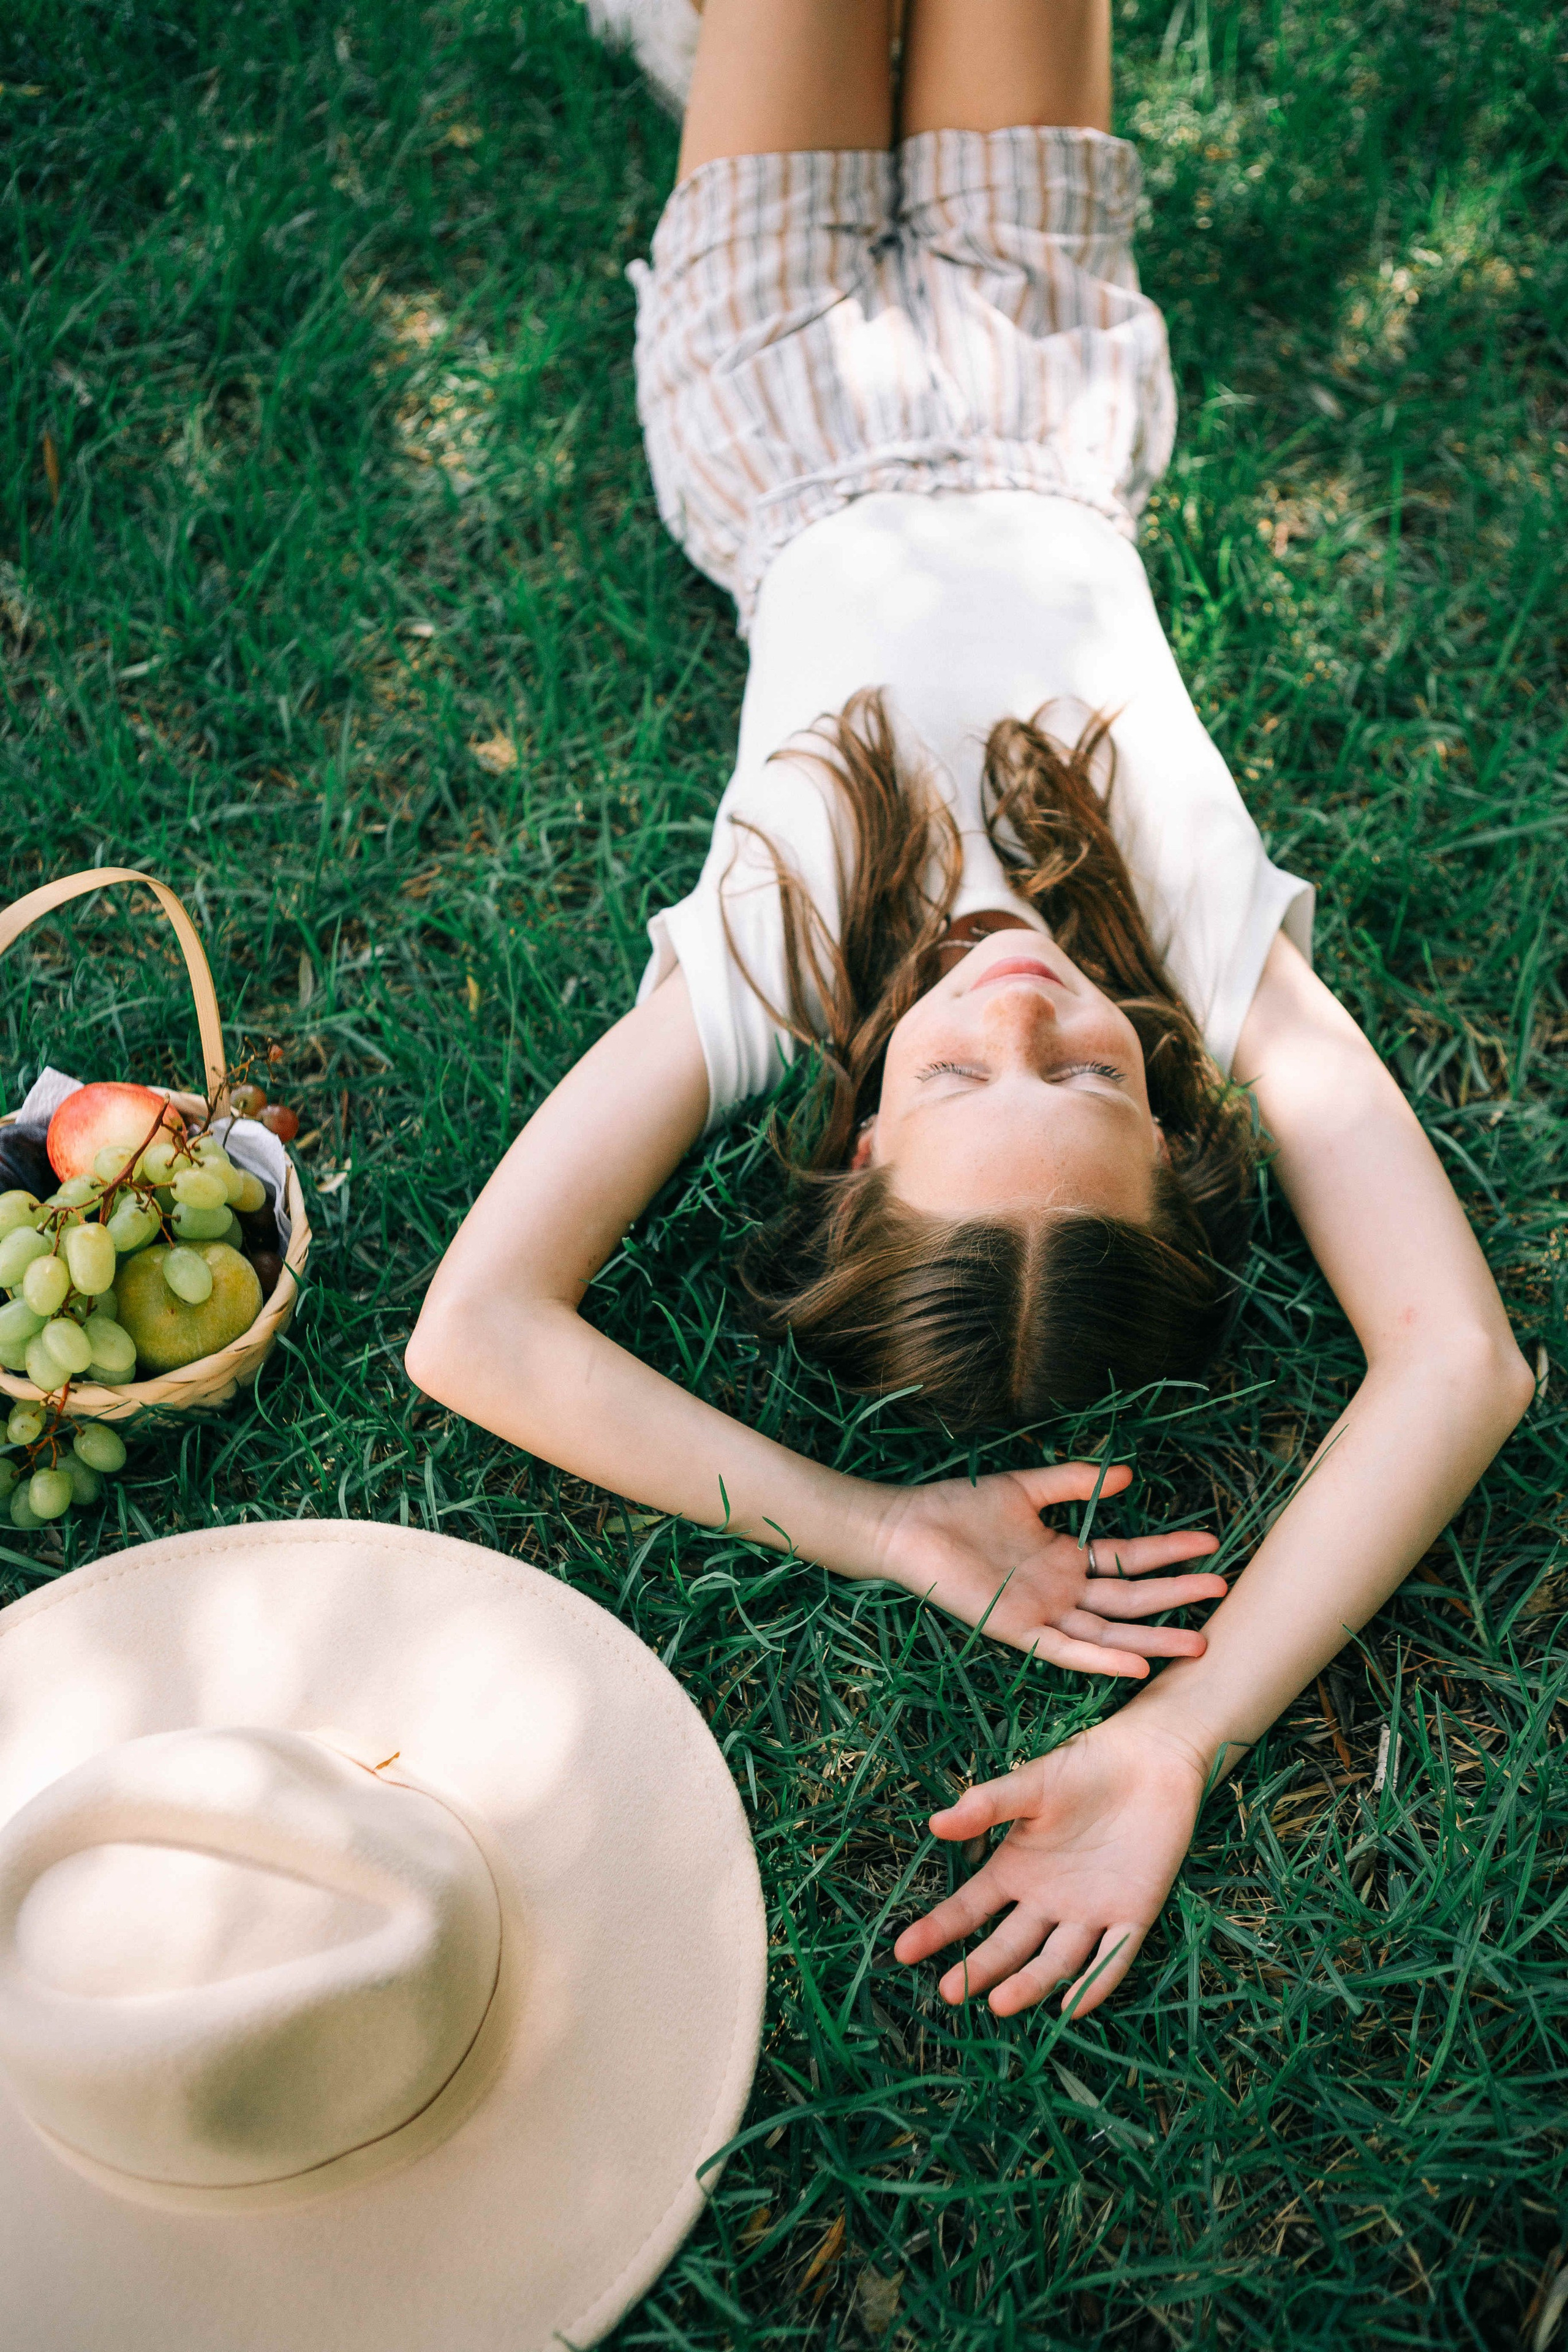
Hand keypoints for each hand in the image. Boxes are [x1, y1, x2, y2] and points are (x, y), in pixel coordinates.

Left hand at [869, 1461, 1225, 1674]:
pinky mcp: (1016, 1629)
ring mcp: (1042, 1613)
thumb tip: (1127, 1473)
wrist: (908, 1526)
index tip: (1210, 1543)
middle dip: (1176, 1595)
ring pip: (1109, 1630)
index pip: (1128, 1558)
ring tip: (1200, 1640)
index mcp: (1064, 1560)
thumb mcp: (1026, 1489)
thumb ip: (1074, 1483)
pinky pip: (1065, 1649)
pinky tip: (1137, 1665)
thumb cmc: (959, 1508)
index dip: (1168, 1553)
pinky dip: (1101, 1659)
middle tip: (1224, 1591)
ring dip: (1153, 1637)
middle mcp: (1060, 1592)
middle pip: (1129, 1597)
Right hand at [893, 1712, 1212, 2016]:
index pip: (970, 1909)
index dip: (938, 1930)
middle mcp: (1046, 1901)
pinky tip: (1072, 2006)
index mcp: (1015, 1869)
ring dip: (1030, 1984)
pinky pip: (1113, 1957)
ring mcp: (1089, 1913)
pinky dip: (1095, 1982)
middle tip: (950, 1994)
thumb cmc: (1084, 1768)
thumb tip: (935, 1825)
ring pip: (1056, 1959)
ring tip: (1000, 2004)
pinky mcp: (1133, 1915)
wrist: (1151, 1760)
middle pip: (1008, 1944)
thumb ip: (987, 1806)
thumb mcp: (1031, 1785)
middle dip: (979, 1969)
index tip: (903, 1951)